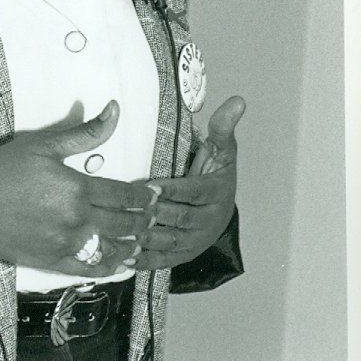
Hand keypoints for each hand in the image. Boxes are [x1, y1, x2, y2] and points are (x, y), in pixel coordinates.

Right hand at [0, 101, 156, 276]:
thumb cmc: (2, 169)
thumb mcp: (43, 144)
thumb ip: (85, 132)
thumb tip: (114, 110)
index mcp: (77, 189)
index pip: (126, 195)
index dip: (145, 196)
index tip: (155, 195)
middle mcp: (77, 220)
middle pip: (125, 224)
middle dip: (144, 220)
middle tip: (154, 217)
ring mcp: (65, 245)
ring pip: (112, 250)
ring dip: (131, 244)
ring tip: (141, 238)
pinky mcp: (52, 262)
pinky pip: (90, 269)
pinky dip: (109, 266)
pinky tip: (117, 261)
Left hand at [134, 96, 244, 270]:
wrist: (221, 205)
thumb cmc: (215, 172)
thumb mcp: (221, 148)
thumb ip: (222, 126)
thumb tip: (237, 101)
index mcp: (217, 192)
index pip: (194, 192)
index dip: (173, 190)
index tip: (150, 186)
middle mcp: (210, 220)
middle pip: (181, 218)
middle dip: (156, 214)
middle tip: (130, 209)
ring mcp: (198, 240)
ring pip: (172, 242)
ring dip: (147, 239)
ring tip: (123, 233)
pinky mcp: (186, 255)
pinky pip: (166, 260)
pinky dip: (145, 260)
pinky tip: (124, 257)